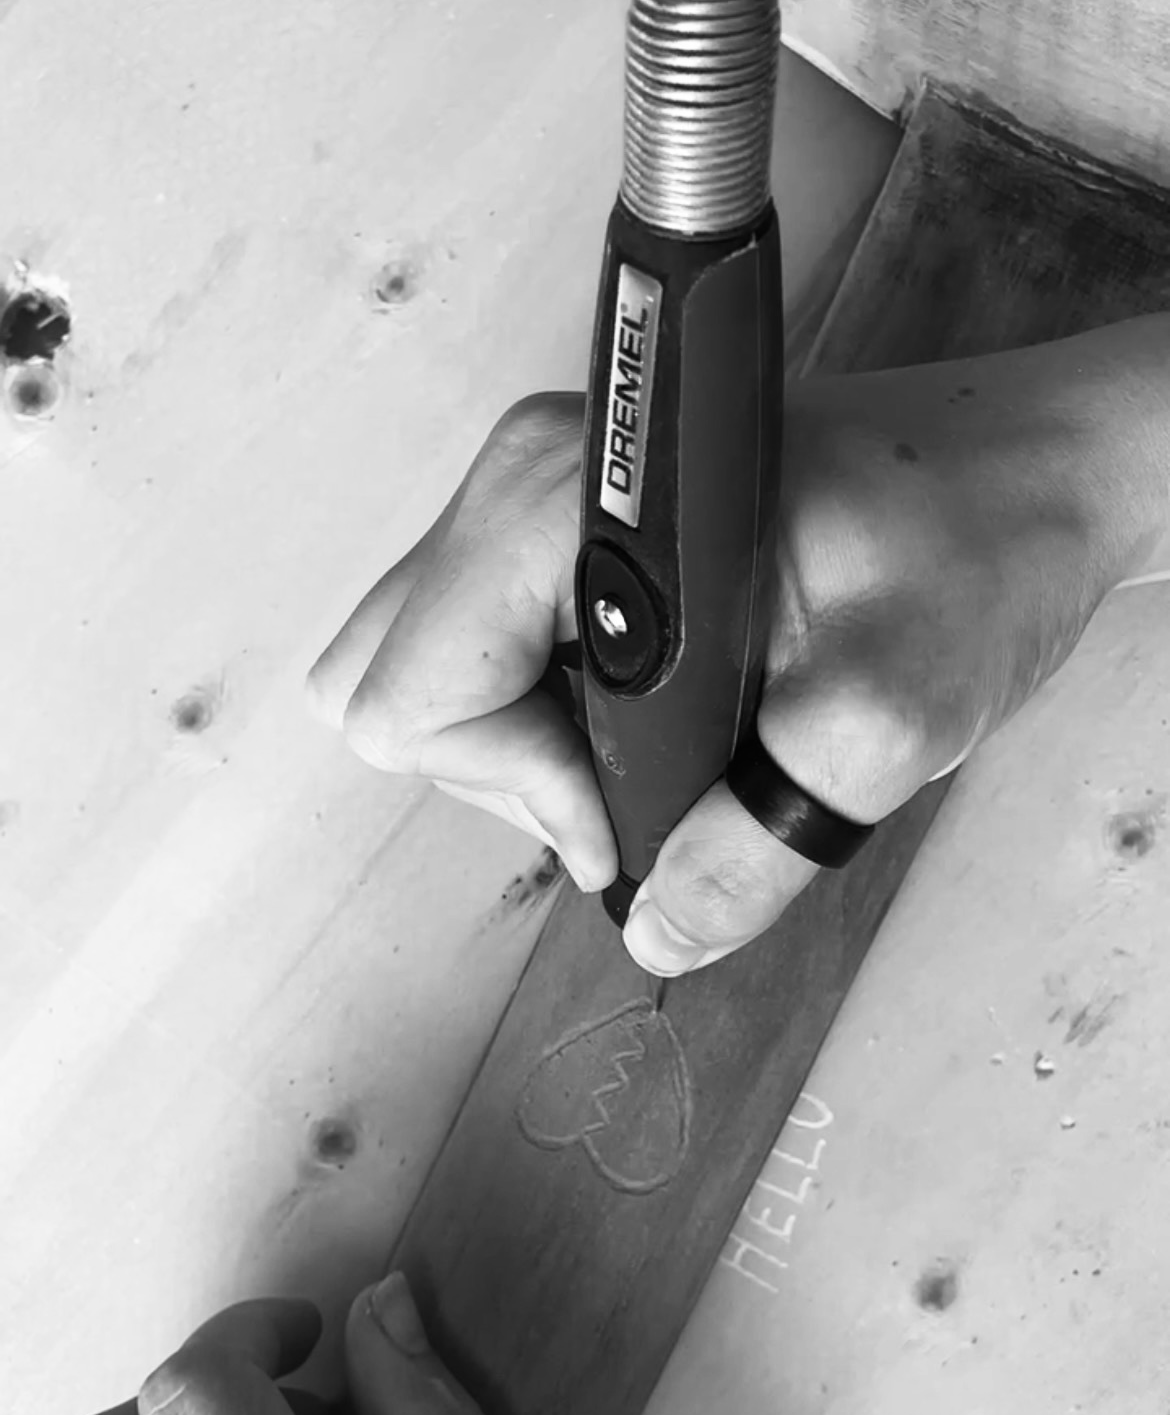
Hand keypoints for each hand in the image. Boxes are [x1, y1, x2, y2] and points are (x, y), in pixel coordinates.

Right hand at [306, 321, 1169, 973]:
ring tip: (688, 732)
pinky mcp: (557, 544)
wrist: (1017, 479)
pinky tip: (673, 708)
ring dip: (543, 758)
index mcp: (570, 498)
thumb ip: (761, 843)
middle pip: (394, 694)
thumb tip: (655, 935)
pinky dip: (560, 729)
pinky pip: (486, 673)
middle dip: (512, 775)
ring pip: (432, 690)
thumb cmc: (972, 549)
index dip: (524, 783)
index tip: (651, 791)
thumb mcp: (886, 717)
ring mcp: (533, 511)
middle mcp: (522, 487)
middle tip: (659, 767)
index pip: (411, 697)